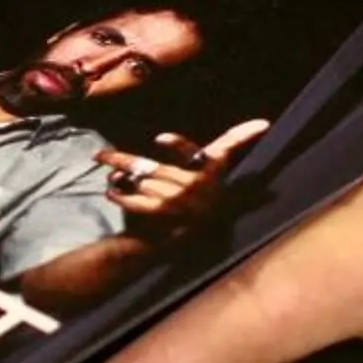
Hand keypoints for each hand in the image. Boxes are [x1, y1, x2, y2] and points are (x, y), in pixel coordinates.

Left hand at [94, 120, 271, 227]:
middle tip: (99, 155)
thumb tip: (263, 123)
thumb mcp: (219, 169)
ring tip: (107, 174)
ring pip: (140, 184)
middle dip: (121, 161)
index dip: (178, 146)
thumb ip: (234, 142)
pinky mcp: (163, 217)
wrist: (197, 238)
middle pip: (151, 169)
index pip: (197, 153)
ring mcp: (177, 204)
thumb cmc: (207, 195)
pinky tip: (112, 192)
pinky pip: (136, 202)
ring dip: (120, 178)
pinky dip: (121, 196)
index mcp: (209, 172)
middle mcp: (194, 188)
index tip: (160, 139)